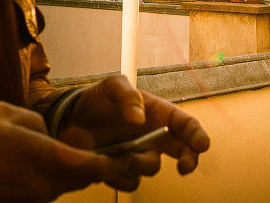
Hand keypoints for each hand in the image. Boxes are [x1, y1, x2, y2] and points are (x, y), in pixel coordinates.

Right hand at [0, 101, 130, 202]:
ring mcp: (30, 198)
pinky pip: (47, 190)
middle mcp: (42, 184)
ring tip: (80, 150)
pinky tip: (44, 161)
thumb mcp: (4, 114)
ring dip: (77, 170)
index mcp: (43, 158)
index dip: (117, 160)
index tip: (130, 151)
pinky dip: (54, 177)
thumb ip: (38, 121)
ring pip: (66, 184)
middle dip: (103, 164)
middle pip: (85, 178)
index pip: (95, 166)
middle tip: (117, 150)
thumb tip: (50, 131)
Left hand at [60, 75, 209, 190]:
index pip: (187, 125)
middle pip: (184, 152)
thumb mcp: (111, 86)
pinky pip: (130, 182)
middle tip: (185, 167)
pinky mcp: (122, 171)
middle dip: (190, 160)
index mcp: (159, 114)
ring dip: (138, 163)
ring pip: (151, 168)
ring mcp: (139, 155)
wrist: (68, 119)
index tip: (202, 145)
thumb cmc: (96, 99)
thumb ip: (128, 96)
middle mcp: (154, 136)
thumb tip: (139, 119)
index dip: (198, 135)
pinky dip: (119, 177)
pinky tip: (106, 164)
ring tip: (117, 152)